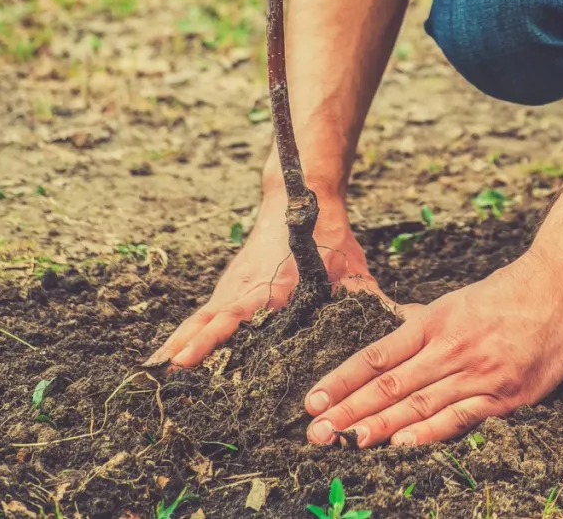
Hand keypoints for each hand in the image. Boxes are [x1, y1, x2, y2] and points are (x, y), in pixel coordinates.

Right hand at [146, 190, 389, 368]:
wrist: (299, 192)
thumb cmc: (329, 234)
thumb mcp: (353, 269)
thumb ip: (373, 302)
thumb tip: (406, 324)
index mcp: (275, 285)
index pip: (239, 318)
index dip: (214, 340)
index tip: (188, 358)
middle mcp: (248, 284)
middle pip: (212, 318)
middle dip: (190, 343)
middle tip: (166, 370)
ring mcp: (235, 281)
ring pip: (204, 314)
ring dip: (182, 338)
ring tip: (157, 366)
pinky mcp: (232, 282)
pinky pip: (206, 310)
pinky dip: (189, 329)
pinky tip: (172, 350)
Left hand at [302, 246, 562, 447]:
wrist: (560, 284)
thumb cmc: (507, 293)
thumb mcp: (457, 300)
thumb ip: (423, 321)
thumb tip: (391, 322)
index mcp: (433, 321)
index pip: (376, 355)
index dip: (342, 380)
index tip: (312, 400)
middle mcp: (449, 346)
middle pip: (390, 383)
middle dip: (349, 410)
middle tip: (314, 432)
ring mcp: (476, 372)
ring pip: (419, 402)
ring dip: (381, 425)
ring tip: (347, 441)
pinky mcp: (505, 394)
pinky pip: (460, 416)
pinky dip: (430, 431)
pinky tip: (403, 444)